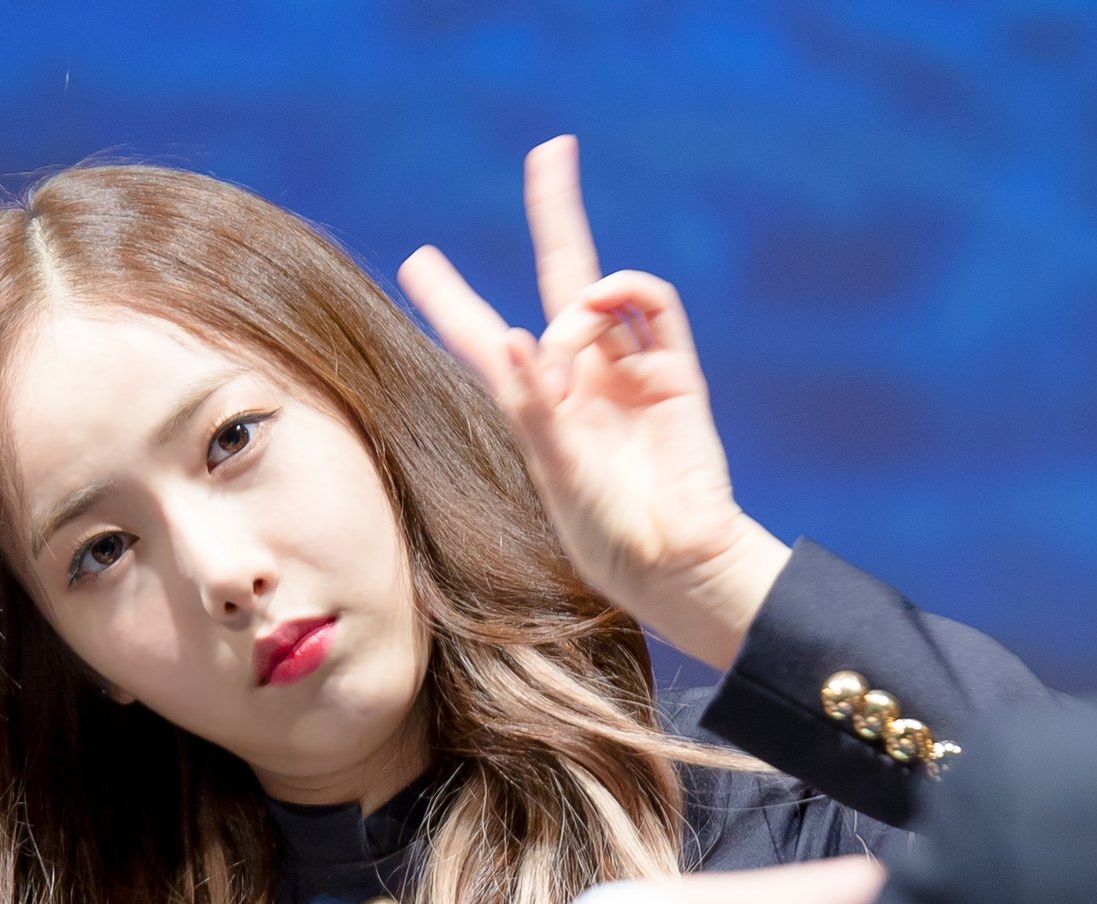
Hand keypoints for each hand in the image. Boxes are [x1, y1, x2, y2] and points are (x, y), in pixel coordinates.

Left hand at [396, 134, 790, 668]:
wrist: (678, 561)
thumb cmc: (607, 535)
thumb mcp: (554, 470)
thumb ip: (535, 404)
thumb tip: (517, 336)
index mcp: (534, 406)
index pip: (482, 337)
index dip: (451, 299)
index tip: (417, 259)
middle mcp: (580, 375)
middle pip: (559, 274)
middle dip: (556, 210)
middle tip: (550, 148)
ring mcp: (629, 368)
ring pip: (600, 286)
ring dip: (578, 299)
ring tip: (568, 358)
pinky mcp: (674, 370)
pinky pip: (649, 304)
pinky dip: (625, 289)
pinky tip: (603, 298)